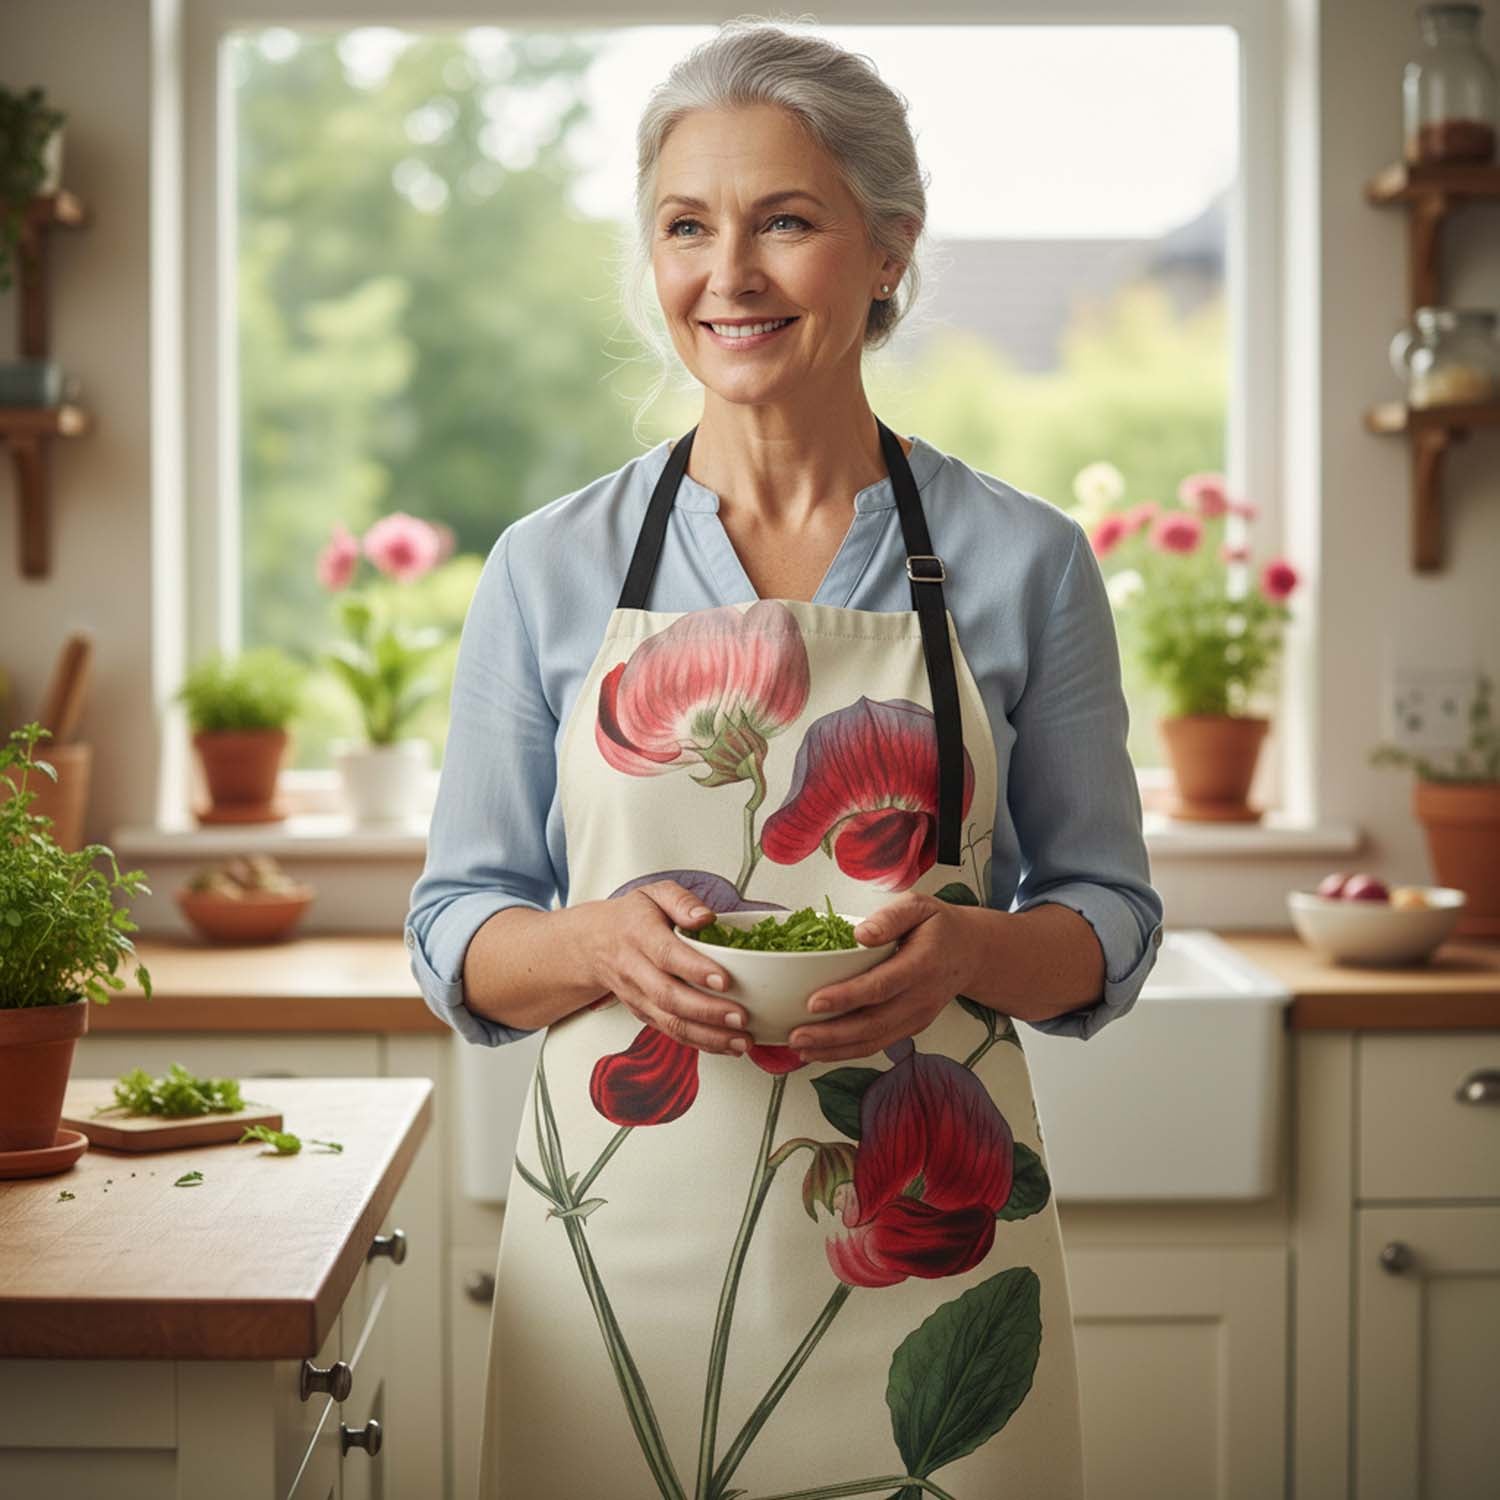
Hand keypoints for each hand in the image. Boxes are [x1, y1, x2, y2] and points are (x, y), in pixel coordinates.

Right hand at [577, 881, 750, 1055]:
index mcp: (640, 935)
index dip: (696, 970)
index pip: (667, 955)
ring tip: (742, 1040)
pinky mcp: (644, 1014)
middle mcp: (635, 970)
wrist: (594, 944)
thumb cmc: (632, 918)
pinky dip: (701, 1043)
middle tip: (741, 1017)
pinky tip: (727, 1045)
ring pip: (670, 1023)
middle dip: (708, 1012)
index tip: (724, 980)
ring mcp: (638, 997)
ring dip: (708, 1036)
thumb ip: (681, 901)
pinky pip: (671, 1033)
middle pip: (669, 997)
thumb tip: (706, 917)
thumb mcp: (654, 893)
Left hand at [786, 893, 981, 1062]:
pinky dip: (848, 1052)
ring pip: (874, 1041)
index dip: (847, 997)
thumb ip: (891, 917)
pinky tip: (821, 1051)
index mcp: (922, 964)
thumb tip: (861, 933)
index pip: (881, 985)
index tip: (814, 1002)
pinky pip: (878, 1044)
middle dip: (832, 1034)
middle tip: (797, 1037)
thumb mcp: (920, 906)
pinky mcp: (911, 1028)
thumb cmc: (938, 926)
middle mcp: (921, 997)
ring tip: (801, 1049)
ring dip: (835, 1050)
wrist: (971, 954)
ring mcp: (917, 1017)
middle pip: (874, 1023)